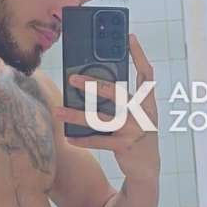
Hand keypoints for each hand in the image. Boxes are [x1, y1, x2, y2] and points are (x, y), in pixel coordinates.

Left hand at [53, 33, 159, 180]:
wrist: (148, 169)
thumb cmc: (137, 137)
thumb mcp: (135, 117)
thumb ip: (121, 102)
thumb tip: (94, 84)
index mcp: (147, 103)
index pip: (147, 74)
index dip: (139, 55)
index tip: (130, 37)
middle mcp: (143, 114)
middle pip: (117, 93)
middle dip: (93, 84)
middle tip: (72, 78)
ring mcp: (134, 130)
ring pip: (101, 118)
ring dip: (76, 114)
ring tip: (58, 111)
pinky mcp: (125, 146)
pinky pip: (99, 141)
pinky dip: (83, 139)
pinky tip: (69, 137)